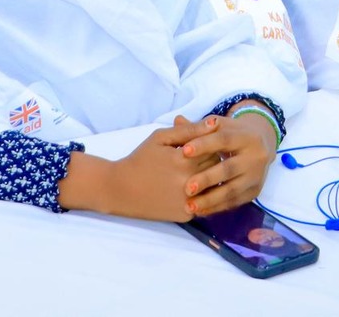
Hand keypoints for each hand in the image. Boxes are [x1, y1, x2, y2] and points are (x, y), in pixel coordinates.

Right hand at [58, 116, 213, 221]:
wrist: (121, 189)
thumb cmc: (141, 159)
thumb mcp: (161, 138)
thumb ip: (188, 130)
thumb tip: (214, 123)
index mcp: (184, 160)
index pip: (214, 150)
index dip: (208, 147)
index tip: (199, 147)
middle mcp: (189, 182)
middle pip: (216, 168)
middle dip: (210, 162)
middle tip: (196, 160)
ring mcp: (188, 201)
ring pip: (213, 187)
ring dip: (208, 180)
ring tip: (194, 174)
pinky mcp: (186, 215)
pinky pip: (204, 204)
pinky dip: (200, 196)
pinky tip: (186, 190)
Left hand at [178, 110, 278, 216]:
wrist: (261, 146)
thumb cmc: (233, 134)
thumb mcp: (220, 126)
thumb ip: (199, 127)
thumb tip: (177, 120)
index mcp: (246, 136)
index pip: (224, 139)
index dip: (204, 144)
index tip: (183, 151)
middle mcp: (255, 156)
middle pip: (229, 168)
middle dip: (207, 179)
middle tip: (187, 188)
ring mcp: (256, 176)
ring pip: (232, 190)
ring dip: (210, 200)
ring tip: (189, 206)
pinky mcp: (254, 192)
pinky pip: (234, 203)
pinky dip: (216, 208)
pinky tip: (200, 211)